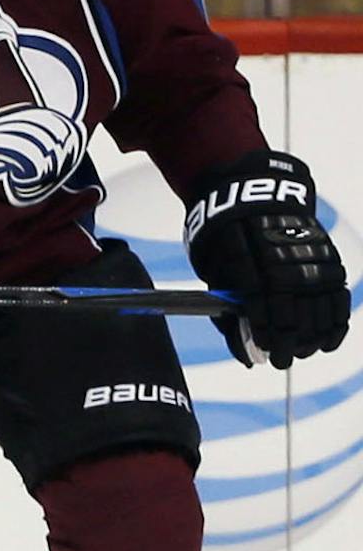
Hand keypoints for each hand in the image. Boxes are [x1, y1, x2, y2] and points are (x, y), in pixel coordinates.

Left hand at [185, 149, 349, 367]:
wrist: (252, 191)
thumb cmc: (223, 237)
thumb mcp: (212, 267)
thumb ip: (229, 309)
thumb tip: (247, 355)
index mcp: (244, 253)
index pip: (259, 300)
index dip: (265, 330)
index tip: (264, 352)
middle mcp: (281, 252)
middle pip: (292, 306)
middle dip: (289, 340)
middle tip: (282, 360)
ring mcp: (309, 253)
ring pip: (319, 304)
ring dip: (312, 335)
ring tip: (301, 352)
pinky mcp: (328, 255)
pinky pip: (338, 294)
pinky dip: (335, 321)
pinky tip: (327, 340)